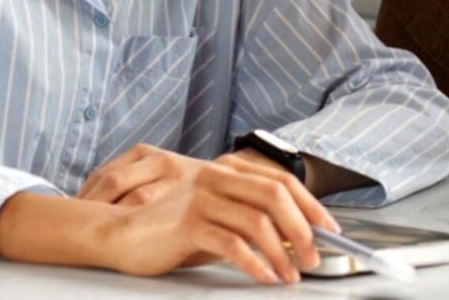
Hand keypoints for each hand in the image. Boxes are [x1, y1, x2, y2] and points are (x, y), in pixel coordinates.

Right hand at [77, 143, 338, 281]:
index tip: (329, 227)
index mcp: (226, 172)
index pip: (281, 181)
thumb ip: (246, 221)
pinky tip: (265, 276)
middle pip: (275, 197)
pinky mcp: (188, 224)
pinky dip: (255, 263)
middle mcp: (217, 179)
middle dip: (302, 228)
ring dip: (282, 252)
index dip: (310, 204)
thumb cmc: (168, 229)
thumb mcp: (213, 218)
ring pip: (257, 221)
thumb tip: (291, 240)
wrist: (119, 234)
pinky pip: (232, 244)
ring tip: (292, 274)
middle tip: (314, 255)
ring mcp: (202, 199)